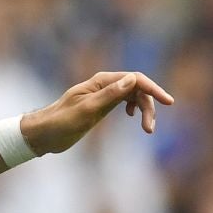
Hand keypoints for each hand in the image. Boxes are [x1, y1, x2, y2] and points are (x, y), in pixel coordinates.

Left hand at [23, 70, 174, 154]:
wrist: (43, 133)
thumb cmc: (61, 122)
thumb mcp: (87, 111)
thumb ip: (110, 95)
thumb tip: (132, 80)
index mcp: (100, 82)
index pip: (134, 79)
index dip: (153, 89)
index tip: (168, 102)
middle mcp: (103, 84)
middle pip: (137, 88)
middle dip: (148, 106)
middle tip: (149, 129)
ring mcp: (103, 94)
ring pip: (133, 95)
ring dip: (143, 109)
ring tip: (147, 129)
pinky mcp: (101, 105)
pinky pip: (125, 101)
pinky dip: (135, 108)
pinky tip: (134, 117)